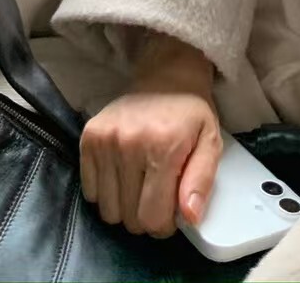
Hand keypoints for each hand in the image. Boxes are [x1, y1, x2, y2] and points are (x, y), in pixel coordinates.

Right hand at [80, 36, 221, 237]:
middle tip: (156, 198)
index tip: (170, 214)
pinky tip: (123, 176)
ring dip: (125, 208)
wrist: (166, 73)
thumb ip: (202, 181)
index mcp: (163, 147)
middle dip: (145, 218)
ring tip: (140, 187)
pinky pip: (90, 192)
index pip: (152, 217)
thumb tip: (189, 218)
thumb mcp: (210, 142)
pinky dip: (106, 192)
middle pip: (129, 217)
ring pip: (107, 210)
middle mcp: (129, 143)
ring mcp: (105, 140)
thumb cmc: (191, 112)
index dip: (163, 226)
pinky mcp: (89, 137)